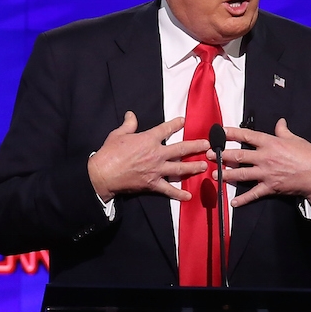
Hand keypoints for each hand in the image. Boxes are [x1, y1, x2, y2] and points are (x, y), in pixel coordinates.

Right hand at [88, 111, 210, 202]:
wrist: (102, 174)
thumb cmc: (109, 153)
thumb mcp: (117, 134)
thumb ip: (128, 124)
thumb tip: (131, 114)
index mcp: (148, 140)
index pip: (166, 129)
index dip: (176, 124)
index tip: (184, 121)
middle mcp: (156, 154)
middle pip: (180, 149)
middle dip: (195, 146)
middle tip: (207, 145)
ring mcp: (156, 170)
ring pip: (179, 169)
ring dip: (193, 167)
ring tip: (204, 166)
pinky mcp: (152, 184)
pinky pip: (168, 190)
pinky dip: (179, 194)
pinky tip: (189, 196)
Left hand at [213, 118, 310, 206]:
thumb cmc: (309, 155)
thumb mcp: (296, 139)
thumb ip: (283, 131)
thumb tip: (279, 122)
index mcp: (271, 143)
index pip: (247, 136)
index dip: (231, 133)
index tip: (219, 131)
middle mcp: (265, 158)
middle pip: (239, 156)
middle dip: (222, 156)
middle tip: (209, 155)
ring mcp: (266, 174)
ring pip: (242, 175)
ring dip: (226, 175)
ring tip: (214, 175)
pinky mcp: (270, 187)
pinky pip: (254, 194)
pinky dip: (243, 199)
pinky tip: (233, 202)